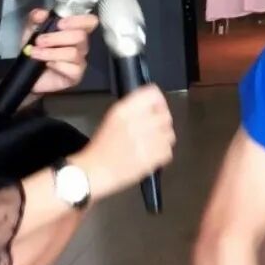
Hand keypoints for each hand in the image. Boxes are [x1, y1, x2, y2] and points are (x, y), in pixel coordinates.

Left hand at [23, 12, 97, 95]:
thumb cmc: (35, 49)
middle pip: (80, 36)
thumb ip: (35, 19)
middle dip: (56, 38)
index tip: (60, 24)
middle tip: (39, 41)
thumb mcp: (31, 30)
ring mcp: (79, 61)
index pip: (89, 22)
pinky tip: (47, 65)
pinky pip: (72, 69)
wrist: (27, 71)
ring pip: (73, 53)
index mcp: (73, 31)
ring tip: (36, 53)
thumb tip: (41, 14)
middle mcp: (80, 45)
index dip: (78, 21)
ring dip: (50, 52)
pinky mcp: (76, 75)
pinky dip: (56, 65)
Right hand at [75, 85, 175, 201]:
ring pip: (169, 133)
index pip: (153, 94)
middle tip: (153, 129)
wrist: (95, 170)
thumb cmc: (102, 146)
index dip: (158, 101)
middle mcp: (137, 122)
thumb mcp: (114, 117)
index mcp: (125, 110)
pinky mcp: (152, 156)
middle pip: (166, 115)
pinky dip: (161, 153)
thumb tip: (154, 103)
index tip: (157, 107)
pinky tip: (149, 154)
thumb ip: (134, 107)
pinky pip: (168, 151)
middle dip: (161, 122)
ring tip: (150, 143)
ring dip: (162, 138)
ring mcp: (147, 139)